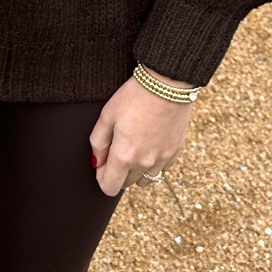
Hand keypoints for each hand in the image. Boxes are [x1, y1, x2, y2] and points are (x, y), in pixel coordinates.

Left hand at [89, 71, 195, 196]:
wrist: (167, 84)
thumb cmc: (134, 97)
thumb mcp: (107, 115)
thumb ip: (97, 143)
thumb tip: (96, 162)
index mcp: (124, 156)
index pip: (109, 187)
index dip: (101, 178)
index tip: (102, 164)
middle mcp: (144, 163)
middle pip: (126, 184)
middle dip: (118, 173)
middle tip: (116, 149)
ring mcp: (162, 159)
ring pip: (145, 180)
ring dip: (136, 171)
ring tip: (134, 149)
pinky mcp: (175, 151)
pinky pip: (162, 169)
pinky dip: (154, 162)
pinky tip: (150, 144)